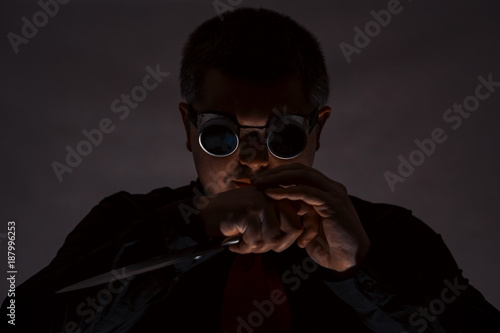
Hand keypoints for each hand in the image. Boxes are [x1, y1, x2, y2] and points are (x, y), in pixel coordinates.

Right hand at [198, 186, 303, 253]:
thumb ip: (278, 221)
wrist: (204, 214)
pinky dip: (243, 247)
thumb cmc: (233, 217)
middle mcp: (272, 196)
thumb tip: (300, 233)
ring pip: (273, 238)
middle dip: (276, 245)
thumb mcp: (259, 215)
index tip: (278, 247)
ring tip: (243, 243)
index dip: (290, 240)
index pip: (298, 223)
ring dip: (257, 247)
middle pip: (293, 229)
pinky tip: (234, 243)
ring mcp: (261, 203)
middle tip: (256, 246)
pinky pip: (255, 239)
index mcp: (277, 196)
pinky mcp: (249, 211)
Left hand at [253, 163, 369, 274]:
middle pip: (300, 169)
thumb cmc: (331, 246)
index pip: (301, 172)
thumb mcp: (311, 225)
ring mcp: (333, 193)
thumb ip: (300, 212)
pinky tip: (271, 194)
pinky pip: (306, 192)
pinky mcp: (332, 203)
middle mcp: (331, 187)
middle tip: (256, 180)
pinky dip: (286, 191)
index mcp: (327, 190)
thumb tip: (280, 209)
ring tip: (260, 185)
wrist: (351, 259)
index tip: (262, 181)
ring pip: (302, 176)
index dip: (280, 173)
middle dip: (276, 172)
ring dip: (278, 178)